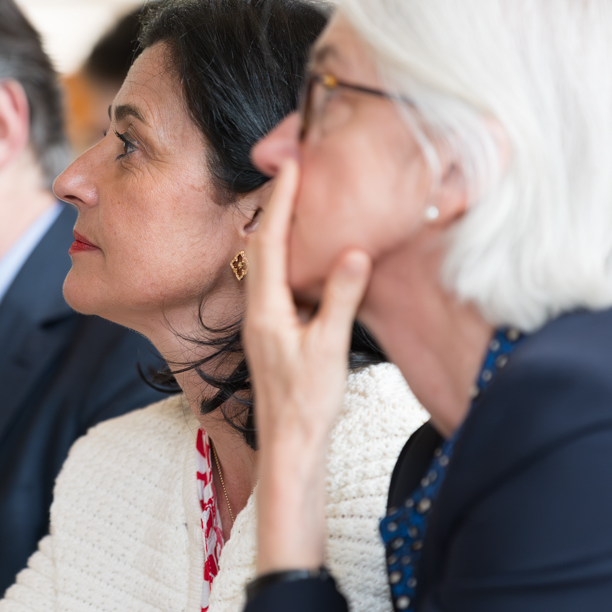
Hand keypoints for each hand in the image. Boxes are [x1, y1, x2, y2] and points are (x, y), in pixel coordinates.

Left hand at [244, 158, 371, 572]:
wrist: (290, 447)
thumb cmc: (307, 404)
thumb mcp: (330, 347)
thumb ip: (341, 298)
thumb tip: (353, 251)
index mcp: (266, 309)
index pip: (269, 241)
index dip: (280, 200)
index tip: (291, 165)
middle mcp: (258, 310)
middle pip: (262, 246)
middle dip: (278, 207)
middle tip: (295, 171)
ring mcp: (264, 323)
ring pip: (270, 265)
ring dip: (284, 232)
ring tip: (304, 203)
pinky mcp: (275, 334)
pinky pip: (280, 285)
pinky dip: (292, 261)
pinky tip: (312, 258)